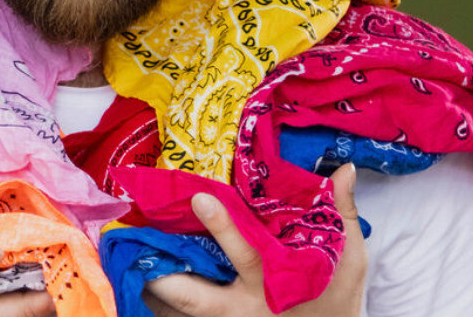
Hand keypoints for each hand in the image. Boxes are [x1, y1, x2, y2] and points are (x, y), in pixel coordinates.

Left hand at [143, 164, 366, 316]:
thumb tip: (343, 170)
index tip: (200, 196)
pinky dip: (162, 306)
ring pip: (181, 312)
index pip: (246, 252)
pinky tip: (139, 284)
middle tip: (134, 245)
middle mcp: (244, 306)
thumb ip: (340, 212)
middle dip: (164, 275)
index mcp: (274, 281)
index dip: (223, 226)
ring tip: (124, 262)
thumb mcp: (347, 256)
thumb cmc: (337, 294)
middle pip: (195, 296)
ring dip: (153, 291)